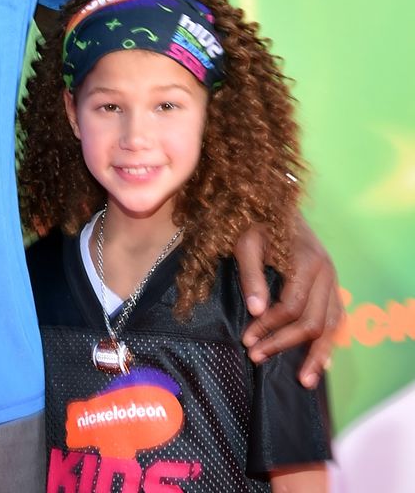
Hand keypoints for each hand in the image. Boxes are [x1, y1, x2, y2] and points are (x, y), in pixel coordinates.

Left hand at [235, 217, 340, 388]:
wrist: (275, 202)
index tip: (247, 339)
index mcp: (305, 260)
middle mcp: (326, 272)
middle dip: (285, 343)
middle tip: (258, 358)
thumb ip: (251, 275)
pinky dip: (330, 340)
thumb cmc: (256, 221)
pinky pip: (337, 317)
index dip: (269, 326)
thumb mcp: (245, 242)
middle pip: (313, 320)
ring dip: (317, 354)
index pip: (291, 306)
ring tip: (305, 380)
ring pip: (332, 325)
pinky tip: (323, 361)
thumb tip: (255, 311)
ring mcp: (332, 279)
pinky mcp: (331, 284)